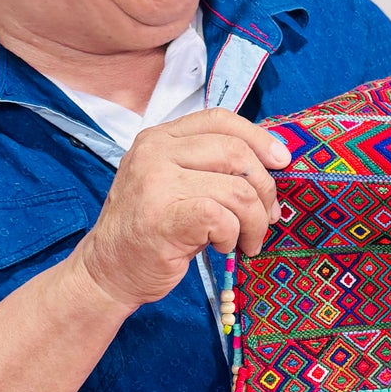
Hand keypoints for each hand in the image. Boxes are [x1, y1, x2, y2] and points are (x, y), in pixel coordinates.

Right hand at [75, 109, 289, 308]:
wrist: (109, 272)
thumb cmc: (152, 230)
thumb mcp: (174, 183)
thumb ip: (211, 166)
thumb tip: (272, 164)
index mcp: (159, 138)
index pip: (220, 120)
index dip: (259, 138)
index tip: (281, 162)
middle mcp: (154, 153)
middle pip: (235, 152)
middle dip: (264, 188)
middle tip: (266, 217)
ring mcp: (156, 183)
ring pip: (236, 189)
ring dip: (254, 221)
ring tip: (246, 240)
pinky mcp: (163, 217)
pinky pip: (222, 217)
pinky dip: (233, 235)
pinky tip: (222, 247)